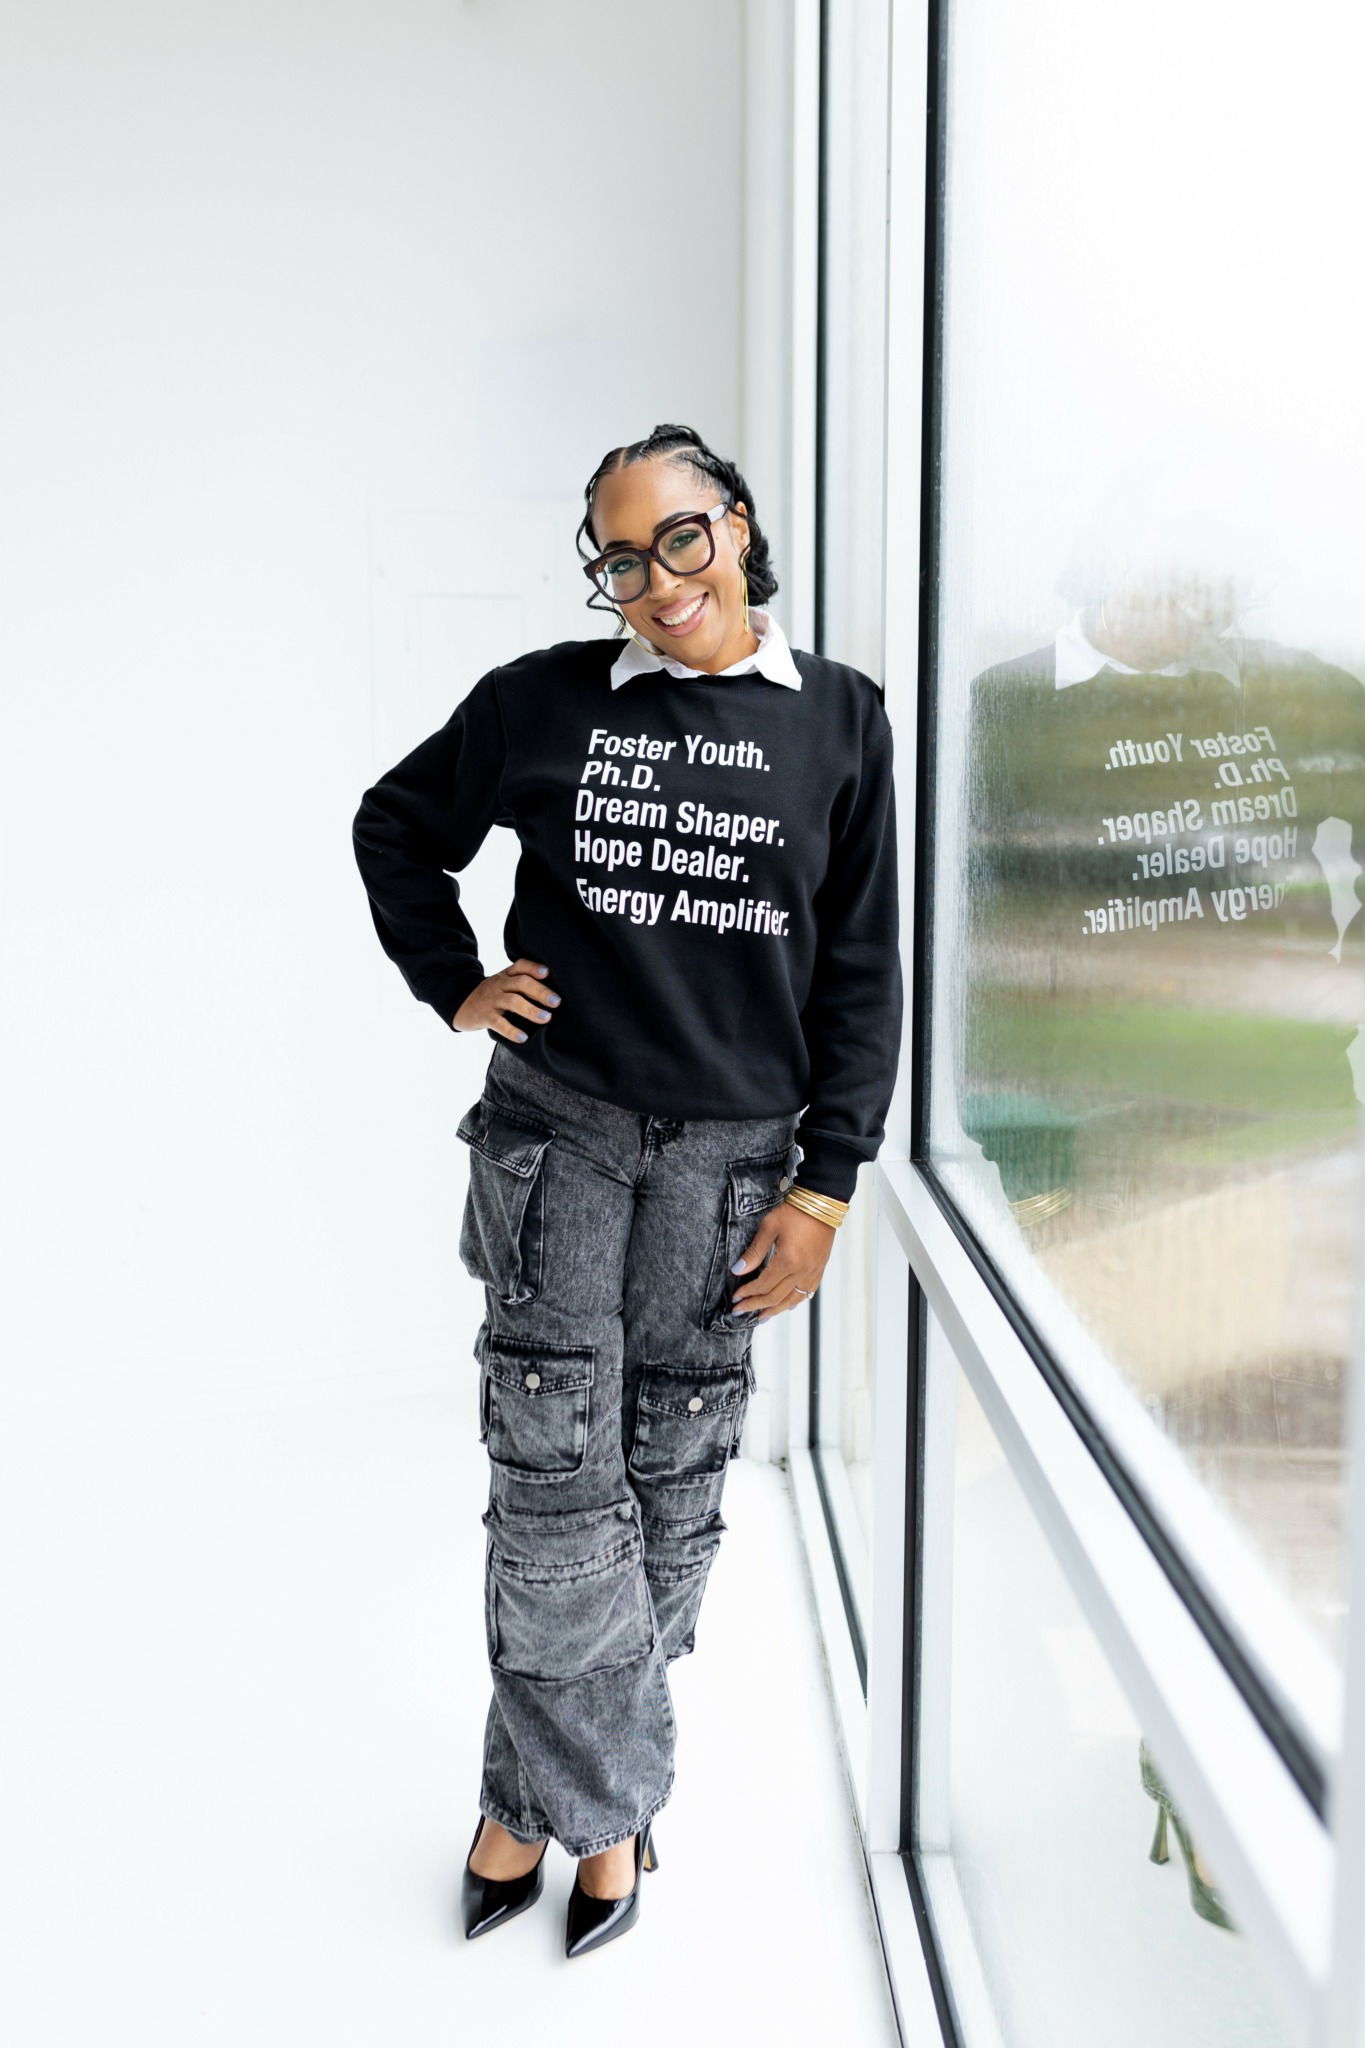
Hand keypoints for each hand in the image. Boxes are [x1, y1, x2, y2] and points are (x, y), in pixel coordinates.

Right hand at [453, 958, 560, 1041]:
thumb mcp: (503, 984)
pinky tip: (523, 1038)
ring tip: (546, 1018)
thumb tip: (553, 993)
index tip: (547, 973)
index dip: (534, 968)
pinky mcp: (485, 1016)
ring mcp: (491, 1000)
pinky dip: (511, 1031)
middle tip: (556, 1002)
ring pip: (512, 1001)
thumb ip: (522, 983)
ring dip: (530, 1010)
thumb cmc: (491, 996)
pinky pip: (498, 1023)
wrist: (461, 1005)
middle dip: (540, 992)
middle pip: (521, 983)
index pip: (520, 966)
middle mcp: (499, 985)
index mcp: (506, 975)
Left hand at [730, 1202, 835, 1322]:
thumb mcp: (768, 1227)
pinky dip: (795, 1302)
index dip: (748, 1293)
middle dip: (755, 1305)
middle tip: (740, 1311)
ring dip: (775, 1310)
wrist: (821, 1204)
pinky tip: (787, 1306)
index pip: (763, 1285)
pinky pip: (807, 1292)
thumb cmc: (795, 1212)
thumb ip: (754, 1252)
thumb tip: (738, 1270)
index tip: (736, 1298)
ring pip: (792, 1300)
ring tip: (761, 1317)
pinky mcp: (819, 1269)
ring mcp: (813, 1272)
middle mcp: (802, 1271)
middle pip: (775, 1297)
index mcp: (788, 1261)